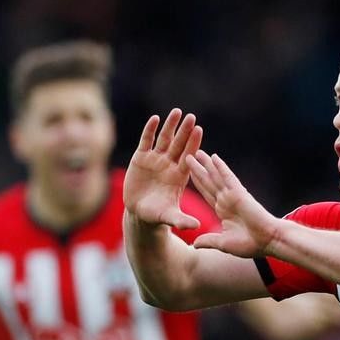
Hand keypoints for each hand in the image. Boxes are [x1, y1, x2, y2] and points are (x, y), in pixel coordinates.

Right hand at [123, 109, 202, 229]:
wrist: (140, 213)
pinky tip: (155, 119)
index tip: (199, 130)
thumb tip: (197, 227)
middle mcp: (169, 165)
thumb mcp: (170, 217)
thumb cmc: (157, 215)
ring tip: (177, 112)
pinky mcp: (141, 158)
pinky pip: (146, 141)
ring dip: (170, 126)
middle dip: (184, 131)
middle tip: (192, 117)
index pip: (188, 156)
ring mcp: (156, 160)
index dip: (193, 143)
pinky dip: (150, 130)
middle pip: (178, 144)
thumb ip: (182, 221)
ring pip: (164, 139)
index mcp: (179, 176)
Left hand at [186, 151, 281, 257]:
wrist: (268, 241)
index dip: (198, 183)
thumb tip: (194, 245)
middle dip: (198, 170)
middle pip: (209, 182)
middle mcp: (226, 201)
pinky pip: (228, 177)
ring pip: (216, 177)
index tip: (189, 174)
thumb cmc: (250, 244)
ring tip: (197, 152)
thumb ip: (209, 240)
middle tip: (188, 156)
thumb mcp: (223, 243)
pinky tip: (214, 157)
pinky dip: (221, 167)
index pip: (207, 194)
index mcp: (223, 211)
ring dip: (207, 164)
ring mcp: (232, 196)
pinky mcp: (239, 193)